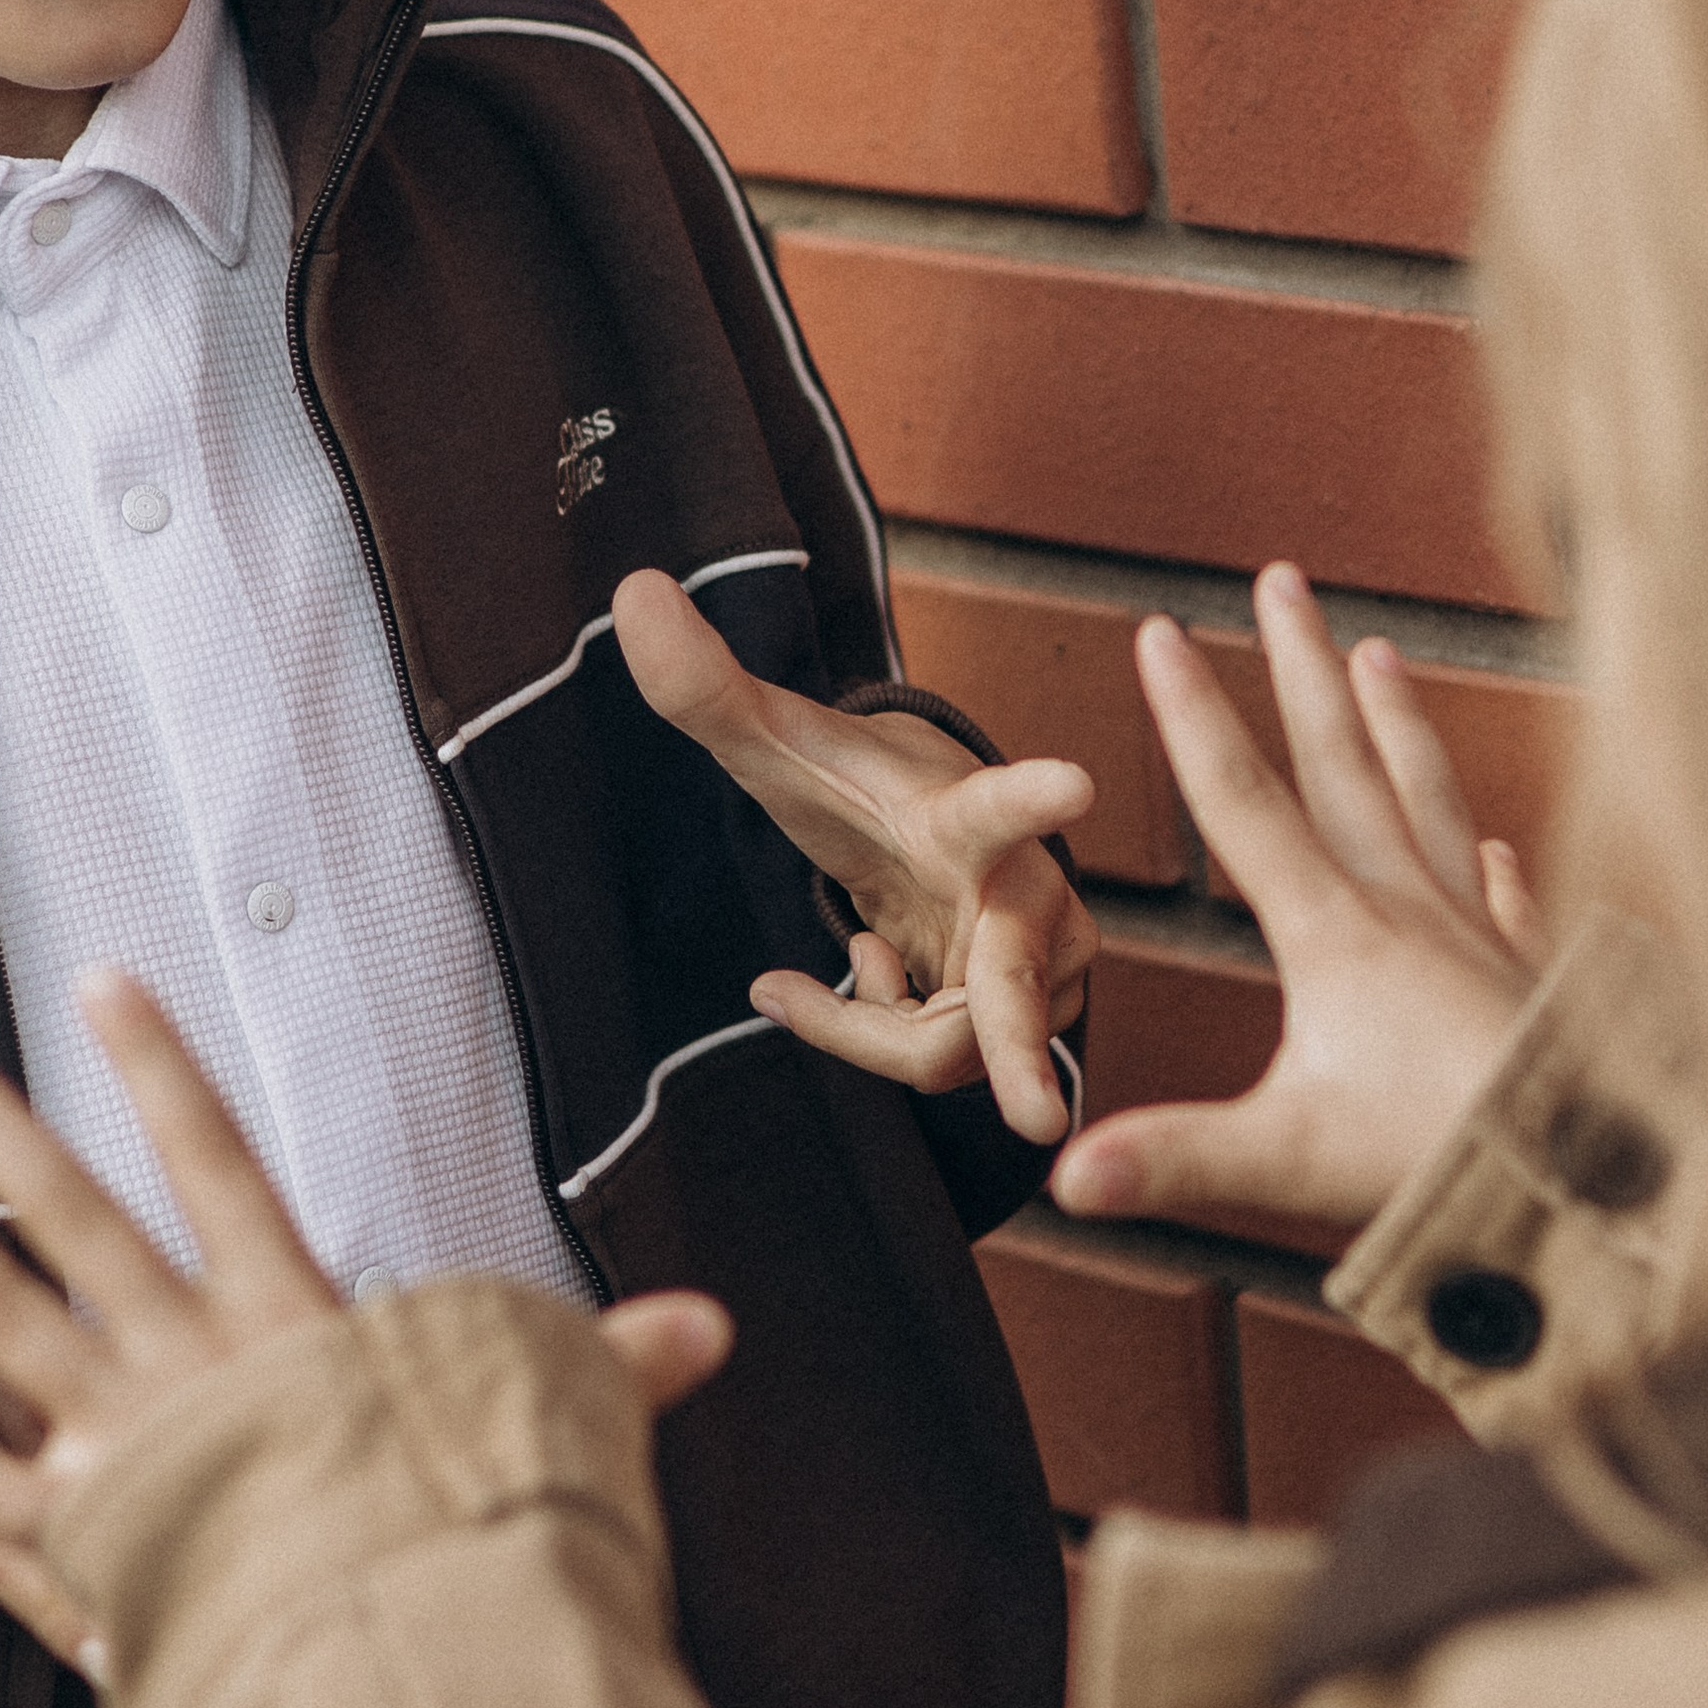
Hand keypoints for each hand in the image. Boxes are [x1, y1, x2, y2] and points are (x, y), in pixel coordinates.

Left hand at [0, 969, 734, 1673]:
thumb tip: (718, 1328)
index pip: (222, 1163)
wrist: (399, 1646)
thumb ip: (610, 1370)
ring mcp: (122, 1437)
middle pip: (72, 1214)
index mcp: (293, 1323)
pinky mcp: (77, 1533)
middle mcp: (190, 1357)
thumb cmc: (476, 1536)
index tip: (109, 984)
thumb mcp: (545, 1430)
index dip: (164, 1071)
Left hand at [613, 568, 1096, 1146]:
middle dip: (1023, 1051)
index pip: (1001, 805)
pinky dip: (882, 1033)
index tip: (1076, 783)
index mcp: (967, 819)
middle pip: (1006, 991)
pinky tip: (881, 979)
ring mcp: (1044, 966)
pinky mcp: (1038, 1020)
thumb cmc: (860, 788)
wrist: (926, 838)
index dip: (1033, 794)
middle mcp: (1030, 896)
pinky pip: (944, 1069)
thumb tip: (631, 589)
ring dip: (866, 1027)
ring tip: (852, 961)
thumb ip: (705, 684)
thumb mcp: (779, 744)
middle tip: (1032, 1118)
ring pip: (949, 1052)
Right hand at [1053, 565, 1544, 1239]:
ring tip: (1381, 653)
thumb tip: (1065, 1180)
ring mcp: (1476, 939)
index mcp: (1336, 938)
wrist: (1604, 1182)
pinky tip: (1491, 845)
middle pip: (1343, 767)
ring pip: (1428, 803)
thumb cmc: (1444, 1165)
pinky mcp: (1529, 982)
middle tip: (1281, 580)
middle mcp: (1408, 914)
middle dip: (1303, 669)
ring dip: (1397, 726)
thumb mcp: (1288, 1162)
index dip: (1194, 718)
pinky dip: (1492, 865)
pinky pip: (1505, 900)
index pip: (1244, 806)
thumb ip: (1175, 1159)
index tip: (1161, 630)